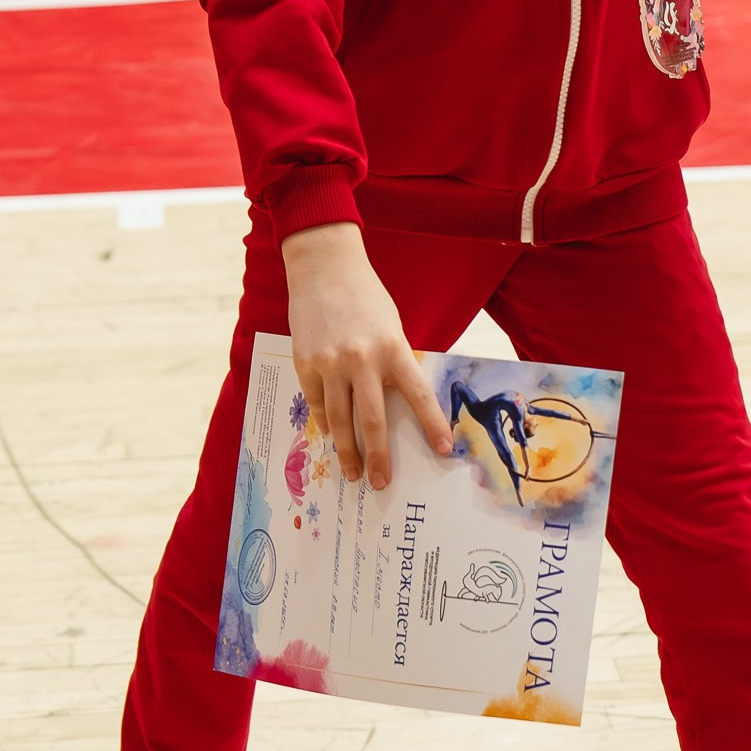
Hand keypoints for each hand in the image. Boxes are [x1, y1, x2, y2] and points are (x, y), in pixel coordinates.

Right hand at [282, 222, 453, 491]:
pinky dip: (325, 423)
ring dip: (346, 451)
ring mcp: (330, 363)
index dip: (433, 424)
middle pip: (372, 420)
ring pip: (339, 420)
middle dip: (378, 456)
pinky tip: (331, 437)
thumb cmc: (365, 298)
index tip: (444, 449)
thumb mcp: (391, 327)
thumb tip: (396, 405)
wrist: (324, 267)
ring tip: (353, 473)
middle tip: (381, 483)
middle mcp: (362, 359)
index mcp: (393, 348)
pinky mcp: (305, 363)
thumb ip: (393, 363)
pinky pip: (317, 404)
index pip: (418, 395)